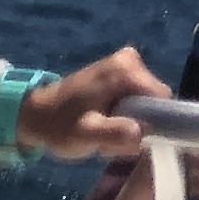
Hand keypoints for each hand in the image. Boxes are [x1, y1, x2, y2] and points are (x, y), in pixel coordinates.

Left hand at [20, 46, 169, 165]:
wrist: (36, 114)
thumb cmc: (61, 125)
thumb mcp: (86, 135)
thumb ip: (115, 134)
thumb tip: (144, 134)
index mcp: (126, 70)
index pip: (162, 100)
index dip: (151, 124)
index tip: (127, 139)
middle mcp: (130, 59)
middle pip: (154, 101)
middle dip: (138, 124)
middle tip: (110, 139)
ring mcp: (125, 63)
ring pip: (146, 102)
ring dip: (129, 122)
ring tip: (103, 132)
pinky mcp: (119, 70)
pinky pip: (136, 98)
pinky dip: (124, 114)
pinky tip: (104, 123)